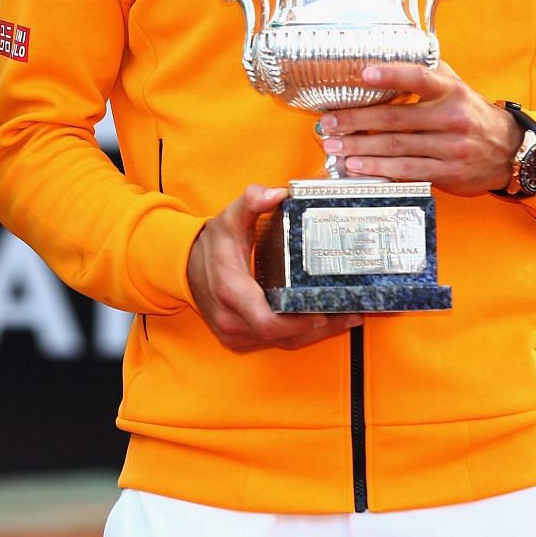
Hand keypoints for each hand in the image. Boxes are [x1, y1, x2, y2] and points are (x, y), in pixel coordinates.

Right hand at [186, 186, 361, 351]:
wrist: (185, 265)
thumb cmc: (211, 243)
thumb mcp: (230, 218)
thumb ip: (252, 202)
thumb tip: (276, 193)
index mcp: (231, 291)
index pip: (267, 322)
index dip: (298, 324)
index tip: (324, 312)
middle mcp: (232, 319)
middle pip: (283, 337)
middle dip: (319, 328)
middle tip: (351, 313)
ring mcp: (234, 333)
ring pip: (282, 343)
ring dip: (314, 334)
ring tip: (346, 318)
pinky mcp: (239, 338)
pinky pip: (274, 342)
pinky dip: (299, 334)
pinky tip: (323, 321)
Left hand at [314, 61, 520, 195]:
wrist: (510, 151)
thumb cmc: (472, 114)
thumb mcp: (457, 86)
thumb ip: (428, 71)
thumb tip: (391, 49)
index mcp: (452, 91)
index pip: (419, 78)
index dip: (391, 75)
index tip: (363, 73)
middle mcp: (452, 118)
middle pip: (396, 118)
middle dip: (357, 121)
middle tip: (329, 122)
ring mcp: (450, 148)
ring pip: (397, 147)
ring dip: (361, 148)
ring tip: (334, 145)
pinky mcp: (447, 173)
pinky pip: (407, 171)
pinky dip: (379, 169)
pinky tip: (357, 167)